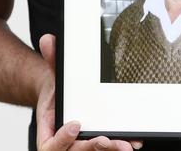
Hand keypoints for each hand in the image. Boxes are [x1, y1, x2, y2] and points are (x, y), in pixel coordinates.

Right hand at [36, 34, 142, 150]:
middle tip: (105, 139)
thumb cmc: (57, 89)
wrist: (61, 95)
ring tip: (126, 144)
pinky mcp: (93, 142)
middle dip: (90, 146)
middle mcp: (64, 141)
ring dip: (110, 149)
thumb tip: (48, 40)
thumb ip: (53, 58)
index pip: (50, 145)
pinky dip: (118, 145)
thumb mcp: (54, 72)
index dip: (62, 139)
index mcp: (49, 128)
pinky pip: (104, 148)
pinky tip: (133, 141)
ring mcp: (78, 144)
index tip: (76, 124)